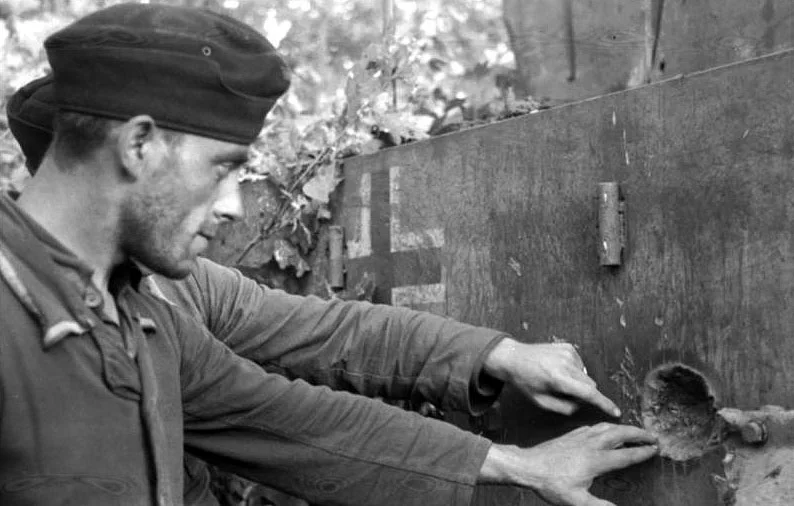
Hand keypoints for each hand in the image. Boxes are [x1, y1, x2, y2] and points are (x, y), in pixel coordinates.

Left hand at [479, 423, 657, 505]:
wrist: (528, 466)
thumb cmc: (551, 484)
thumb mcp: (576, 501)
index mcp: (596, 461)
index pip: (625, 455)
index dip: (642, 452)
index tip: (655, 450)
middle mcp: (591, 445)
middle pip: (620, 434)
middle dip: (639, 434)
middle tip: (653, 436)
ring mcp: (580, 437)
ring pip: (607, 427)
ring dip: (624, 427)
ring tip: (636, 431)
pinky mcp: (571, 435)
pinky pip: (594, 426)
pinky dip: (606, 426)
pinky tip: (607, 430)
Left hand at [484, 338, 619, 416]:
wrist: (514, 357)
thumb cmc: (526, 382)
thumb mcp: (541, 402)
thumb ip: (564, 407)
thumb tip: (582, 404)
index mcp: (558, 379)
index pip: (588, 394)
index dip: (604, 404)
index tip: (616, 412)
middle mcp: (566, 364)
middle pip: (590, 386)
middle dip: (582, 393)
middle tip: (562, 393)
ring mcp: (568, 353)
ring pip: (586, 375)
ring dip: (577, 381)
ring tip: (555, 378)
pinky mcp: (568, 347)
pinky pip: (580, 365)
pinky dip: (573, 370)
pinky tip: (556, 368)